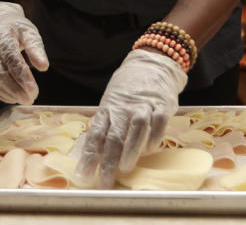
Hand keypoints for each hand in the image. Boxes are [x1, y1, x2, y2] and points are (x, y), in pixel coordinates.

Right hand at [0, 1, 48, 104]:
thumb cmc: (13, 29)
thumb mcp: (28, 32)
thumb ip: (36, 49)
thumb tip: (44, 67)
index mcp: (2, 37)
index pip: (11, 59)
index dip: (22, 76)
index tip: (34, 90)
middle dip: (16, 89)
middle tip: (31, 98)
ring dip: (9, 94)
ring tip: (26, 99)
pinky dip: (0, 94)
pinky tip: (13, 98)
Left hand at [74, 49, 187, 187]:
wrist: (151, 64)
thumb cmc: (128, 91)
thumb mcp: (112, 104)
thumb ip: (106, 128)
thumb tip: (94, 157)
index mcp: (108, 109)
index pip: (96, 134)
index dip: (89, 156)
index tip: (83, 176)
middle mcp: (124, 108)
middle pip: (114, 135)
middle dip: (108, 160)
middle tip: (104, 181)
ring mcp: (144, 104)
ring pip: (136, 126)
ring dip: (130, 148)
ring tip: (125, 168)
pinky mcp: (162, 103)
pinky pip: (158, 120)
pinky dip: (154, 135)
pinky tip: (150, 149)